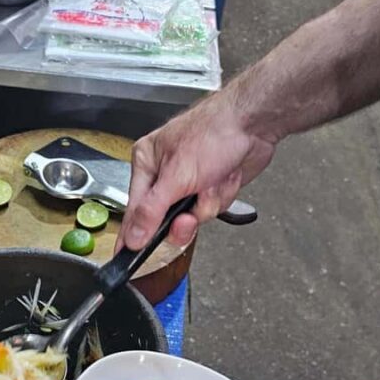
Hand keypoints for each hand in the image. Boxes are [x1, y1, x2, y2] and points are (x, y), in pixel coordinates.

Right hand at [118, 81, 276, 250]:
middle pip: (165, 219)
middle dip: (185, 216)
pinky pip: (210, 210)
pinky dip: (221, 197)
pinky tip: (224, 179)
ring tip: (213, 182)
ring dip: (207, 203)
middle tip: (190, 213)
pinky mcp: (209, 188)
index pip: (134, 209)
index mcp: (147, 164)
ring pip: (192, 217)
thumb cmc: (214, 132)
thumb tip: (133, 236)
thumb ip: (152, 211)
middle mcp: (165, 174)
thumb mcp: (176, 176)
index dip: (132, 233)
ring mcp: (189, 182)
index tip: (126, 255)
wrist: (253, 124)